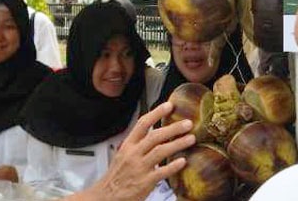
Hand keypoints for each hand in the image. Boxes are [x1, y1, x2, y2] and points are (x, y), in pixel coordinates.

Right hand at [65, 102, 194, 200]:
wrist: (107, 195)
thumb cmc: (117, 176)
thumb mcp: (122, 155)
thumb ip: (137, 145)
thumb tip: (153, 134)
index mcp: (127, 145)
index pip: (142, 124)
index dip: (156, 113)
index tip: (169, 106)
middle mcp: (133, 154)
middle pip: (155, 136)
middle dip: (173, 128)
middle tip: (187, 123)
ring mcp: (140, 167)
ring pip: (161, 151)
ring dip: (177, 144)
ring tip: (190, 139)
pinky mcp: (145, 182)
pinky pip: (162, 172)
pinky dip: (173, 166)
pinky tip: (183, 161)